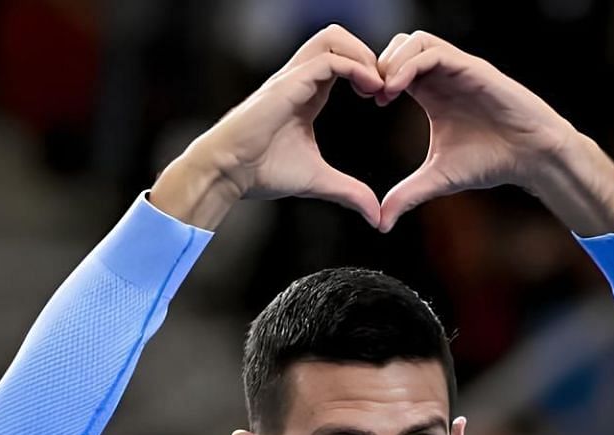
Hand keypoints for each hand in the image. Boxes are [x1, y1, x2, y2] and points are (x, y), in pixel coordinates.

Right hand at [152, 25, 383, 229]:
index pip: (340, 61)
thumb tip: (376, 217)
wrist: (228, 172)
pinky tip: (371, 91)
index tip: (383, 99)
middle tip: (384, 87)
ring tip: (379, 86)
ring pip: (332, 38)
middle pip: (337, 38)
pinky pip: (328, 59)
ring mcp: (292, 78)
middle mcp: (300, 79)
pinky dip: (356, 68)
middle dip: (368, 55)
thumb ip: (350, 192)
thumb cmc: (263, 172)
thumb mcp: (320, 181)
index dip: (367, 73)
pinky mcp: (288, 84)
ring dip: (363, 56)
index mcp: (307, 92)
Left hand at [373, 31, 613, 234]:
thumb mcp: (439, 178)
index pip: (393, 67)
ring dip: (392, 61)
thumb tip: (381, 222)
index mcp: (432, 92)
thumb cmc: (491, 162)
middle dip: (378, 64)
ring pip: (413, 41)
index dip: (374, 78)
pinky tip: (398, 89)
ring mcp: (458, 68)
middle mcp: (444, 75)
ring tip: (384, 91)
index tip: (368, 101)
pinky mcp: (472, 68)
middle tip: (371, 92)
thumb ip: (408, 194)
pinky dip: (409, 64)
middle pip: (398, 46)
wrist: (532, 157)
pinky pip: (432, 51)